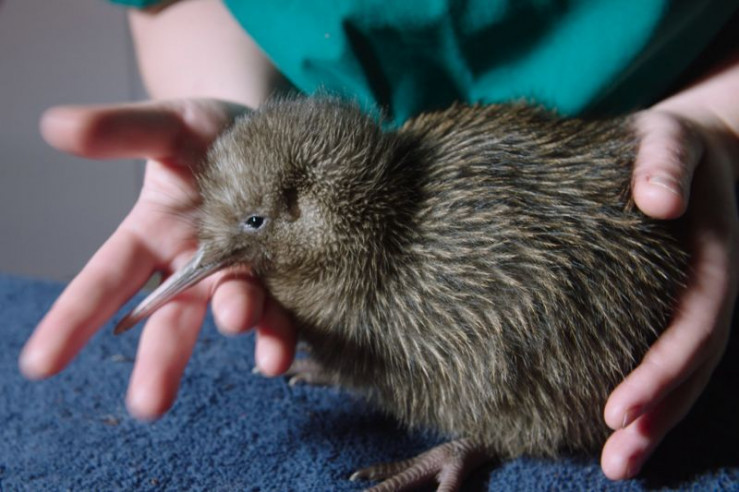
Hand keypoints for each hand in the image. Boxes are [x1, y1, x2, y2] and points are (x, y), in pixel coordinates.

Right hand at [19, 99, 296, 419]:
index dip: (72, 320)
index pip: (106, 282)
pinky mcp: (292, 274)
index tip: (39, 364)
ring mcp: (245, 273)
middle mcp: (196, 266)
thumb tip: (56, 126)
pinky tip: (284, 348)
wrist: (276, 135)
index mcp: (153, 236)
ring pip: (237, 312)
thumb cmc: (211, 132)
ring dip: (243, 326)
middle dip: (161, 360)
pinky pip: (289, 307)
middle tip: (148, 404)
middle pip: (172, 320)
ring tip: (250, 337)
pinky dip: (286, 328)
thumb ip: (121, 131)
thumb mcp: (167, 124)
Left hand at [601, 101, 738, 477]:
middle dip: (656, 416)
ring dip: (653, 423)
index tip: (617, 408)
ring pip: (679, 374)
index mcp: (711, 259)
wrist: (680, 148)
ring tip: (615, 465)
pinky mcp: (662, 308)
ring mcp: (687, 304)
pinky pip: (659, 358)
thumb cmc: (666, 144)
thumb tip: (660, 201)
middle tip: (616, 461)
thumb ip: (664, 162)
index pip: (693, 326)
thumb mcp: (667, 138)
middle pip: (690, 367)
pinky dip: (644, 396)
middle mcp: (705, 291)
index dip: (661, 371)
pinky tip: (614, 426)